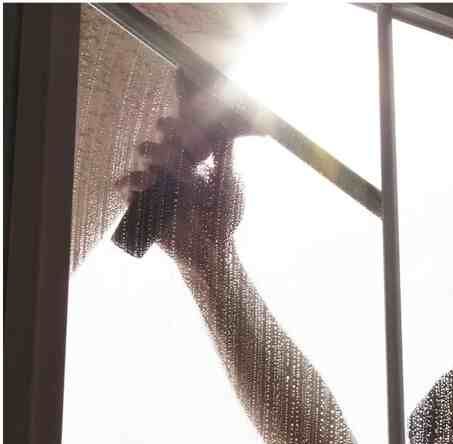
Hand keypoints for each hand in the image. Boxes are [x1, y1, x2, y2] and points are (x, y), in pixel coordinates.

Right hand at [114, 70, 256, 266]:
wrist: (210, 251)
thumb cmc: (222, 218)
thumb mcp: (229, 187)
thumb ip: (225, 160)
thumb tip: (229, 130)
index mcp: (196, 157)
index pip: (188, 129)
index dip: (184, 108)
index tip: (182, 87)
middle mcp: (175, 165)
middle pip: (169, 139)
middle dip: (168, 131)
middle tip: (165, 127)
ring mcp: (158, 181)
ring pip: (151, 160)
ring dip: (152, 155)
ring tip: (149, 153)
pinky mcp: (145, 201)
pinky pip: (134, 188)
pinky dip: (130, 183)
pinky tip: (128, 183)